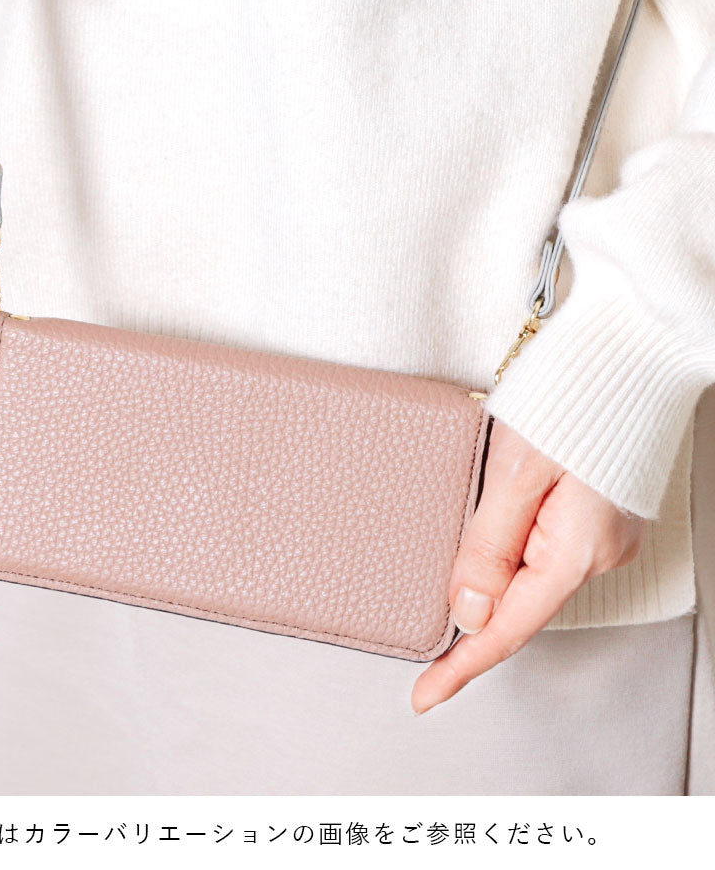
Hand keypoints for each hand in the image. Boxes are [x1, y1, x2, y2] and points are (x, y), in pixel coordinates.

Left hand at [411, 419, 644, 713]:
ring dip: (493, 567)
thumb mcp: (513, 474)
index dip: (462, 666)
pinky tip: (497, 525)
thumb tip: (468, 612)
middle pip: (518, 601)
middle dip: (474, 605)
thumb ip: (488, 546)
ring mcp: (601, 536)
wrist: (625, 356)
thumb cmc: (570, 403)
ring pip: (530, 573)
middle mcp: (595, 554)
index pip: (507, 628)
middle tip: (435, 604)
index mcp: (573, 552)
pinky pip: (544, 549)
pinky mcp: (596, 516)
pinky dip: (513, 547)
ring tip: (471, 536)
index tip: (425, 693)